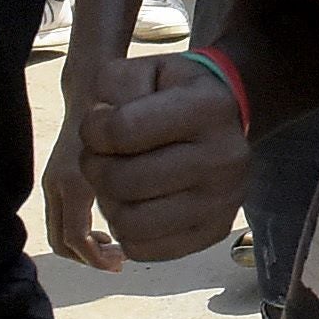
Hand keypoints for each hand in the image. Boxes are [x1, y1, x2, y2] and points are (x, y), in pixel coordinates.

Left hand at [47, 54, 252, 267]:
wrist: (223, 122)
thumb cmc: (175, 94)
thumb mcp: (147, 69)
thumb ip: (114, 85)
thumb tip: (97, 130)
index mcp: (208, 108)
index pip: (123, 130)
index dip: (92, 130)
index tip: (96, 125)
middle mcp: (225, 157)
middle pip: (122, 181)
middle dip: (96, 167)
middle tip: (102, 157)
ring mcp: (224, 200)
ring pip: (128, 221)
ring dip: (108, 202)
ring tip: (117, 182)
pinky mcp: (214, 231)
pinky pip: (143, 249)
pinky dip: (126, 230)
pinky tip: (134, 204)